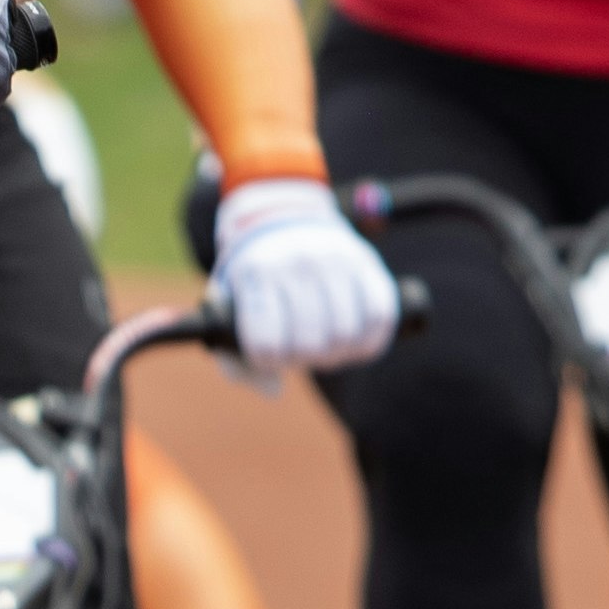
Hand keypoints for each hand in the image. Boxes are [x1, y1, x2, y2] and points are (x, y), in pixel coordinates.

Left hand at [209, 177, 403, 372]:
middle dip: (306, 359)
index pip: (267, 344)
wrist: (283, 218)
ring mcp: (336, 260)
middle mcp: (296, 262)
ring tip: (326, 344)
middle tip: (301, 349)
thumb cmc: (254, 281)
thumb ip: (236, 361)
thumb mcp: (228, 312)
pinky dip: (370, 340)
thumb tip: (274, 390)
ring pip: (346, 334)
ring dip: (338, 353)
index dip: (270, 360)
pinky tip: (354, 339)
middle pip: (311, 345)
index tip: (270, 353)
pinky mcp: (367, 262)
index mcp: (255, 274)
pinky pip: (380, 316)